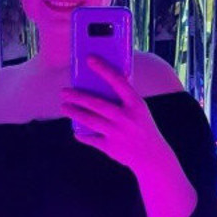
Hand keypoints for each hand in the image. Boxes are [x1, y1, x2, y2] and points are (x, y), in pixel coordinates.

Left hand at [60, 56, 167, 172]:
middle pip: (97, 104)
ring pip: (90, 121)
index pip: (118, 82)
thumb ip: (124, 100)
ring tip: (63, 107)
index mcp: (136, 104)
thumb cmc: (143, 128)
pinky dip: (82, 135)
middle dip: (78, 97)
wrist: (152, 156)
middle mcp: (126, 117)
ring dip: (74, 113)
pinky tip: (76, 131)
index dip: (103, 69)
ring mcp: (117, 133)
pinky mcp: (111, 147)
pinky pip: (91, 139)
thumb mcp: (140, 110)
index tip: (90, 59)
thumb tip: (101, 86)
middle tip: (64, 92)